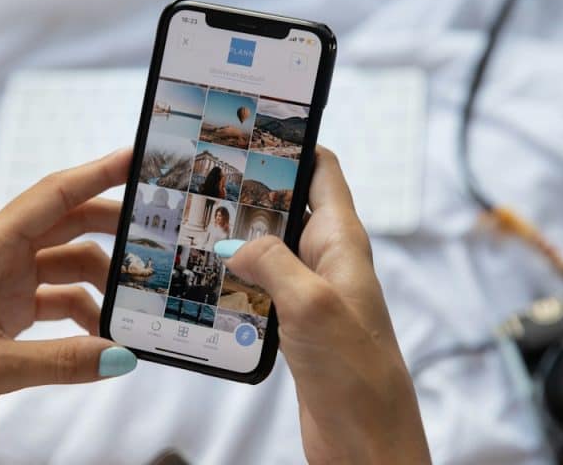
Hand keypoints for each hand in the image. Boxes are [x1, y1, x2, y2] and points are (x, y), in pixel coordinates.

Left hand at [0, 150, 137, 451]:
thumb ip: (61, 361)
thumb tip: (122, 355)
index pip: (52, 197)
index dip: (97, 174)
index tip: (137, 157)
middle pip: (68, 223)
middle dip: (112, 226)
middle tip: (157, 232)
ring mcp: (4, 280)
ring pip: (68, 262)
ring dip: (101, 282)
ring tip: (132, 307)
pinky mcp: (7, 307)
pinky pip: (60, 296)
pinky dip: (85, 312)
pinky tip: (100, 338)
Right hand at [217, 147, 429, 463]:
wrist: (366, 441)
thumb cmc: (358, 374)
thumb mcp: (311, 304)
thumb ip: (273, 261)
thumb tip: (236, 243)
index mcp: (344, 241)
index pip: (322, 171)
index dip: (293, 144)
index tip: (253, 129)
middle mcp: (329, 260)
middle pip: (288, 207)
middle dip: (250, 195)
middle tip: (203, 182)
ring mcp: (312, 293)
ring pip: (270, 249)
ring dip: (239, 241)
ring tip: (195, 229)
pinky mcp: (297, 325)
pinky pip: (262, 289)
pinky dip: (237, 282)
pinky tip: (208, 283)